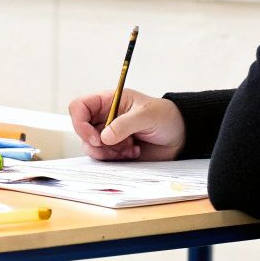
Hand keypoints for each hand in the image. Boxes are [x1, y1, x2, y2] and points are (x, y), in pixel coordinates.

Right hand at [68, 88, 184, 160]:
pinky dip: (115, 158)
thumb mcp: (147, 114)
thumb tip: (104, 137)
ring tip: (129, 148)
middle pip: (82, 131)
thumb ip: (125, 124)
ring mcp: (108, 135)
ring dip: (108, 152)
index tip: (94, 137)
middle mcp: (104, 118)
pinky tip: (133, 152)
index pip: (80, 107)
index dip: (80, 122)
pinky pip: (103, 158)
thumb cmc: (165, 117)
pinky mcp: (115, 151)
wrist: (179, 136)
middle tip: (114, 146)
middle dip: (95, 143)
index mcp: (109, 102)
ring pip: (91, 147)